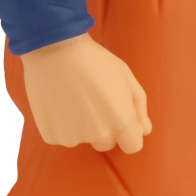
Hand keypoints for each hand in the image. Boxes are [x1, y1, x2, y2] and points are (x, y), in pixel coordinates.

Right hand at [21, 33, 152, 153]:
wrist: (53, 49)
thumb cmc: (93, 59)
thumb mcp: (125, 76)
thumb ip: (139, 107)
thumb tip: (144, 130)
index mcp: (121, 121)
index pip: (133, 146)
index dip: (128, 133)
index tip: (119, 118)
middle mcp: (98, 134)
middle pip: (106, 143)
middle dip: (104, 128)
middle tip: (92, 102)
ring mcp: (73, 137)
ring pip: (83, 138)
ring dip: (81, 125)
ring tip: (72, 97)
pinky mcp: (51, 135)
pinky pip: (61, 136)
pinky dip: (60, 124)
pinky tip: (58, 102)